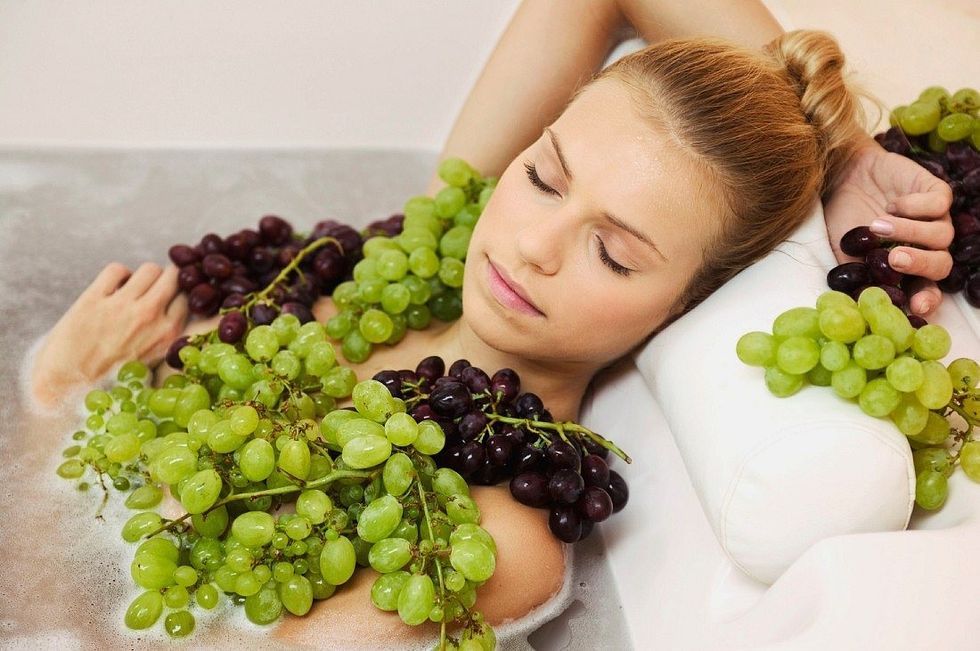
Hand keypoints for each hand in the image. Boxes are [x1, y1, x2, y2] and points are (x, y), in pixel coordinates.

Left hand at [30, 263, 187, 406]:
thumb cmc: (110, 381)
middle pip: (173, 275)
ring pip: (149, 269)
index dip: (178, 295)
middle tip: (156, 285)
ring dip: (144, 276)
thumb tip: (172, 317)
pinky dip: (118, 274)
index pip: (187, 297)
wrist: (68, 387)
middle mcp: (149, 315)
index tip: (172, 296)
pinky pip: (117, 269)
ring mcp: (122, 305)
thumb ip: (165, 340)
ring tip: (134, 288)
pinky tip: (113, 287)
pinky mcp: (94, 298)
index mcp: (167, 334)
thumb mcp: (152, 364)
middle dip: (167, 277)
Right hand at [823, 135, 954, 317]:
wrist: (843, 178)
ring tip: (877, 224)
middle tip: (895, 258)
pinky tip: (892, 204)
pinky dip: (915, 206)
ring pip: (941, 235)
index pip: (926, 290)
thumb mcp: (845, 252)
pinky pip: (939, 205)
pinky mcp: (937, 194)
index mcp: (907, 267)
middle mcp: (927, 247)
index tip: (917, 305)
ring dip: (909, 232)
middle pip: (941, 265)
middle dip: (920, 264)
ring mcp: (935, 221)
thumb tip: (868, 297)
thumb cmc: (844, 218)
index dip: (926, 299)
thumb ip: (860, 274)